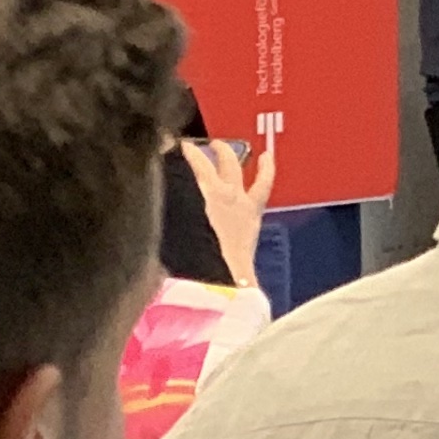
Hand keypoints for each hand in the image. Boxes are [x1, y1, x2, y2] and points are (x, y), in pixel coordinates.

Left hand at [179, 135, 273, 288]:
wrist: (216, 261)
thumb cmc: (229, 268)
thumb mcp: (242, 273)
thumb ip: (245, 282)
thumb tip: (251, 295)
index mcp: (249, 213)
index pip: (263, 185)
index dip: (266, 169)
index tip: (266, 155)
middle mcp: (233, 197)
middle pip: (233, 168)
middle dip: (227, 154)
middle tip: (219, 143)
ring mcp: (214, 193)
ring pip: (208, 166)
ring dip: (199, 154)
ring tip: (187, 144)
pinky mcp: (196, 193)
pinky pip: (191, 171)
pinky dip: (183, 161)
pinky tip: (171, 153)